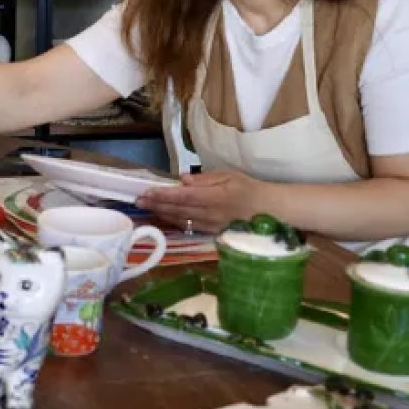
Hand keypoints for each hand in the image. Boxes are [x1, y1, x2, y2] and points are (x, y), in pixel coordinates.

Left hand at [135, 171, 269, 233]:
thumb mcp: (229, 176)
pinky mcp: (213, 233)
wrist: (270, 211)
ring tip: (146, 207)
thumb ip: (204, 179)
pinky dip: (174, 221)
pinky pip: (189, 227)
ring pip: (181, 220)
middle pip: (178, 210)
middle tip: (137, 201)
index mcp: (215, 197)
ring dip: (161, 214)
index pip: (183, 197)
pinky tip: (163, 217)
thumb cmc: (249, 189)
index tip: (147, 192)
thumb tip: (181, 180)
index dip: (163, 196)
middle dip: (156, 205)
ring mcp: (211, 225)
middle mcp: (211, 213)